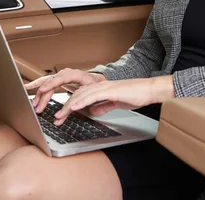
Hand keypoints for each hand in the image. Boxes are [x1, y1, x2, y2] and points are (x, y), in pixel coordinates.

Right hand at [24, 68, 105, 112]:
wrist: (97, 81)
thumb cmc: (95, 87)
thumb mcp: (90, 95)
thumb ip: (79, 104)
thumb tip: (71, 112)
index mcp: (76, 75)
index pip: (61, 78)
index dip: (51, 84)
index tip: (42, 90)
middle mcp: (67, 73)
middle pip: (52, 83)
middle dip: (44, 96)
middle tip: (39, 109)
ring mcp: (62, 76)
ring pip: (47, 82)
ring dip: (40, 94)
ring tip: (34, 105)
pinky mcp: (59, 80)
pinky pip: (46, 81)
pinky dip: (37, 84)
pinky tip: (28, 87)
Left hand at [52, 75, 174, 125]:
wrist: (148, 90)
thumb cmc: (135, 95)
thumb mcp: (116, 103)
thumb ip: (103, 106)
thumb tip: (92, 112)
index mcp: (99, 89)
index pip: (79, 96)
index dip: (69, 106)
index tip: (61, 117)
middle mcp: (99, 86)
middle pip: (76, 95)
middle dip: (64, 107)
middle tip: (55, 119)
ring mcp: (103, 87)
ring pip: (81, 95)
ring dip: (69, 106)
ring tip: (60, 116)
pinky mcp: (109, 90)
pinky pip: (91, 96)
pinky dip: (81, 101)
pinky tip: (74, 107)